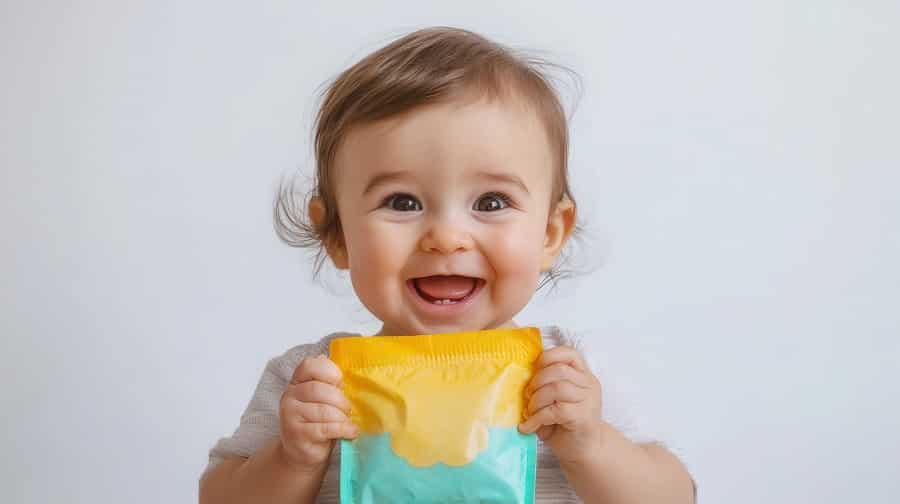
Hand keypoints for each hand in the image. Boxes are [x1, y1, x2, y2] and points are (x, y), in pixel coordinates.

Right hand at [279, 355, 357, 470]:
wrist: (302, 452)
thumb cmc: (317, 421)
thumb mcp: (322, 398)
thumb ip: (327, 381)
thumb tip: (328, 358)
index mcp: (296, 382)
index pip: (309, 366)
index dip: (329, 371)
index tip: (340, 382)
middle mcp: (289, 396)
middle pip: (319, 389)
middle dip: (340, 400)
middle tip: (347, 409)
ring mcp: (290, 416)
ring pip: (323, 410)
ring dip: (342, 416)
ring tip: (347, 421)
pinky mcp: (297, 435)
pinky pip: (325, 428)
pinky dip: (343, 429)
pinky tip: (350, 432)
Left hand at [518, 346, 603, 462]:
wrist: (584, 451)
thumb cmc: (565, 424)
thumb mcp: (556, 400)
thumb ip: (546, 385)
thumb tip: (521, 378)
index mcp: (583, 376)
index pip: (570, 354)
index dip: (549, 356)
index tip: (535, 367)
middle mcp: (589, 385)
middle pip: (559, 370)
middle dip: (537, 381)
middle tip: (527, 396)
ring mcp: (588, 401)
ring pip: (557, 388)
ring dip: (536, 400)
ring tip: (530, 412)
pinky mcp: (582, 418)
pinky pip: (554, 411)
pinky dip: (536, 418)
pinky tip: (528, 426)